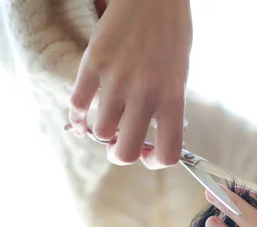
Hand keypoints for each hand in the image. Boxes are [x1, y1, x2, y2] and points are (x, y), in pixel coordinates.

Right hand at [69, 0, 191, 168]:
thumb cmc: (171, 34)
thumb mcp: (179, 74)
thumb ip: (165, 107)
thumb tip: (146, 136)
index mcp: (172, 98)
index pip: (167, 153)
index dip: (154, 161)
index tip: (146, 154)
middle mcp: (145, 94)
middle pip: (125, 152)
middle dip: (119, 153)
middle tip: (118, 144)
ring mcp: (116, 79)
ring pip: (99, 131)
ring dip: (101, 129)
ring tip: (107, 116)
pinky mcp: (93, 63)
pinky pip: (77, 104)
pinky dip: (79, 111)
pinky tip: (85, 106)